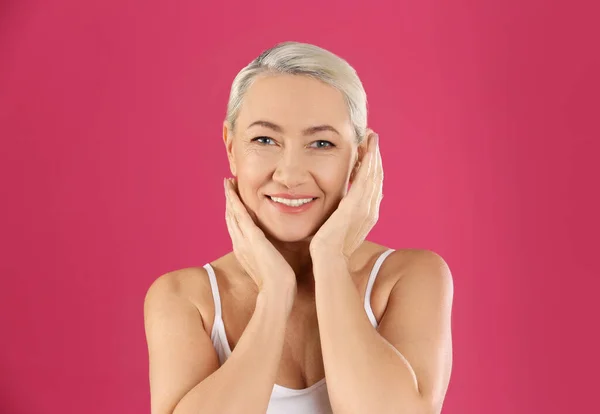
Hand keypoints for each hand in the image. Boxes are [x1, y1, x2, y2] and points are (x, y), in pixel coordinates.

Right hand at [224, 178, 295, 295]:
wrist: (277, 293)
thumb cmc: (278, 283)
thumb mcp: (272, 265)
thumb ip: (271, 255)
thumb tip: (279, 249)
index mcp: (244, 250)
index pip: (236, 226)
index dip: (233, 211)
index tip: (233, 198)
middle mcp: (240, 244)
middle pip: (230, 218)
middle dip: (228, 200)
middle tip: (227, 184)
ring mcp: (244, 241)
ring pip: (232, 214)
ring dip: (229, 197)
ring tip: (227, 182)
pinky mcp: (252, 238)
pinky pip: (240, 215)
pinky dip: (235, 201)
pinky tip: (233, 190)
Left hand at [309, 132, 382, 261]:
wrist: (327, 261)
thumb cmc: (327, 249)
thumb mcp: (337, 227)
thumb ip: (342, 214)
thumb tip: (341, 204)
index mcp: (367, 214)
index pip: (373, 184)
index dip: (372, 165)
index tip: (368, 149)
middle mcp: (371, 210)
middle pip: (377, 176)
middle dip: (375, 155)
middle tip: (371, 135)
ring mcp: (365, 208)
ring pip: (374, 175)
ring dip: (373, 154)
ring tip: (370, 136)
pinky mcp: (355, 206)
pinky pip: (365, 180)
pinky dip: (368, 164)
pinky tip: (366, 150)